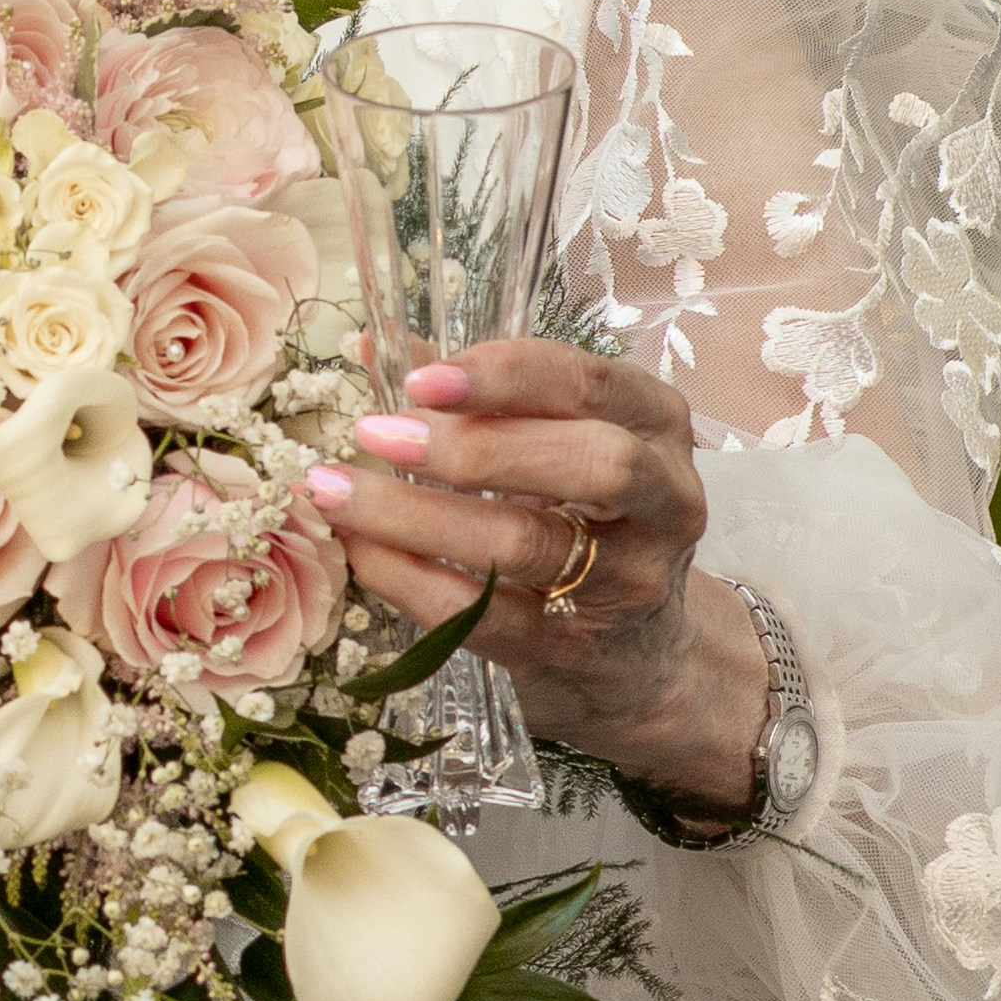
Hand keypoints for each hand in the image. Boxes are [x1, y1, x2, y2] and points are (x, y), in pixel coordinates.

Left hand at [314, 334, 769, 821]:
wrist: (634, 654)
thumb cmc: (585, 518)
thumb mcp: (559, 443)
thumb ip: (481, 395)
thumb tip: (376, 345)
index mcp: (656, 423)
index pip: (589, 383)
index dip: (505, 376)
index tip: (422, 379)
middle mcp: (662, 500)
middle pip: (590, 463)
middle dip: (475, 447)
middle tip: (377, 435)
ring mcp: (625, 582)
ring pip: (524, 544)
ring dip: (415, 516)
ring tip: (337, 492)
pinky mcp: (571, 647)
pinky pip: (479, 613)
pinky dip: (408, 578)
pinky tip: (360, 550)